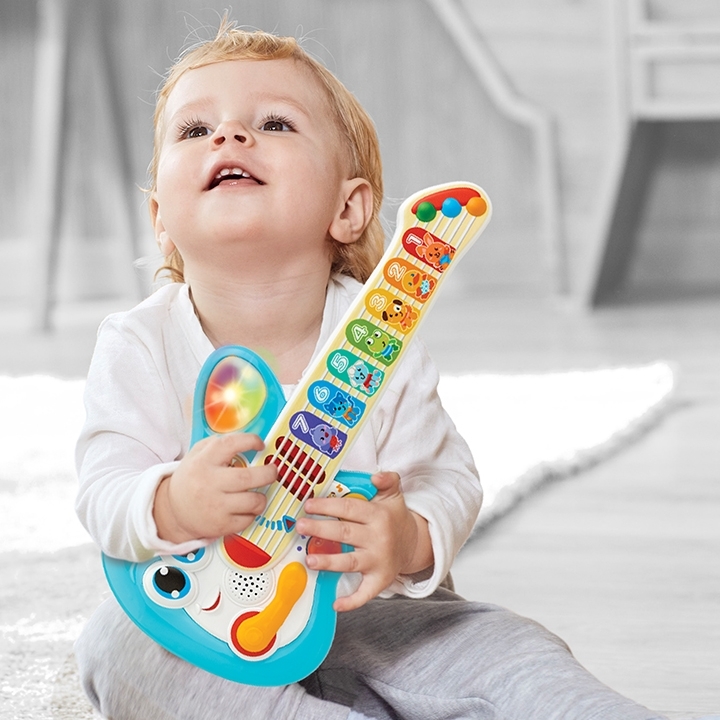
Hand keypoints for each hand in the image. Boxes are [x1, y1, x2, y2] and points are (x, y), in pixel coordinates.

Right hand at [153, 433, 276, 543]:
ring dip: (262, 497)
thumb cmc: (192, 479)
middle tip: (272, 471)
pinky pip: (248, 519)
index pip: (230, 444)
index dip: (250, 441)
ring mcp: (215, 506)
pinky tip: (246, 508)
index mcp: (204, 462)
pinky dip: (252, 513)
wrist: (173, 511)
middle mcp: (209, 483)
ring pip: (253, 501)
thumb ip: (219, 444)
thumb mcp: (196, 455)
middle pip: (248, 477)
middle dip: (268, 473)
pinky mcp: (221, 525)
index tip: (260, 444)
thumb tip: (248, 441)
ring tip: (258, 493)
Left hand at [296, 471, 432, 611]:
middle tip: (300, 526)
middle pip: (344, 533)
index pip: (349, 509)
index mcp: (378, 516)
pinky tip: (336, 603)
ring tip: (309, 559)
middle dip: (320, 530)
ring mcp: (378, 561)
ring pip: (349, 562)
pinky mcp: (380, 580)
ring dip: (328, 562)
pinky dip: (352, 601)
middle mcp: (378, 538)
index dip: (328, 506)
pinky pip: (365, 593)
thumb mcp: (394, 494)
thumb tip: (376, 475)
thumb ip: (387, 480)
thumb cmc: (394, 517)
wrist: (414, 543)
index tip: (308, 504)